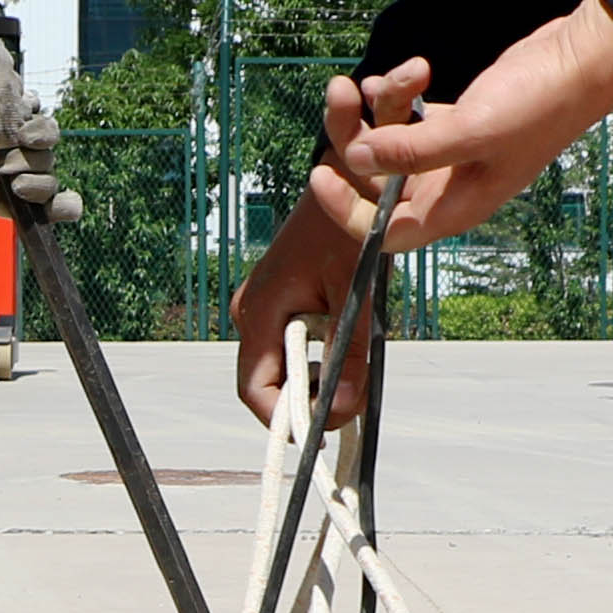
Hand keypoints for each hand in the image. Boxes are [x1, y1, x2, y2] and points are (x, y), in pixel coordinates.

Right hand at [228, 183, 372, 426]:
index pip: (256, 390)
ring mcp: (266, 308)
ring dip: (319, 377)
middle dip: (309, 400)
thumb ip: (350, 357)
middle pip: (270, 384)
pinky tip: (348, 339)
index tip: (323, 431)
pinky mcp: (283, 303)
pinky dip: (322, 356)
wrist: (352, 182)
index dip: (285, 420)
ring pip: (286, 367)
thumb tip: (341, 411)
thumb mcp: (357, 297)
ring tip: (355, 360)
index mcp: (262, 312)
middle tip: (353, 395)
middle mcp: (255, 314)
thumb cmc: (350, 231)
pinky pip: (295, 347)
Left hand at [326, 0, 612, 238]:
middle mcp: (448, 186)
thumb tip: (357, 160)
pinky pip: (407, 115)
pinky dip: (399, 94)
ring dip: (380, 104)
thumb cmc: (538, 104)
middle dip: (353, 136)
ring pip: (389, 139)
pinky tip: (411, 73)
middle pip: (376, 179)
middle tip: (342, 92)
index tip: (322, 175)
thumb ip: (411, 150)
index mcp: (454, 207)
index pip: (384, 232)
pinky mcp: (457, 120)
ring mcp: (451, 153)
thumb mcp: (470, 130)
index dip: (347, 212)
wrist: (582, 62)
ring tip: (404, 72)